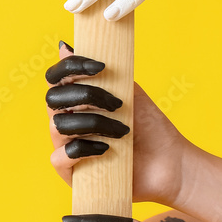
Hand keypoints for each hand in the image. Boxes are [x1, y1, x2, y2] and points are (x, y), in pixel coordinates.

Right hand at [46, 41, 189, 204]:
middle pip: (52, 100)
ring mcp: (66, 148)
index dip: (68, 68)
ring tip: (123, 131)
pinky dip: (85, 149)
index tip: (98, 67)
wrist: (169, 164)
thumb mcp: (128, 92)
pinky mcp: (71, 174)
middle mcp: (66, 123)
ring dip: (94, 123)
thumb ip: (100, 71)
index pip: (55, 80)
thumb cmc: (149, 128)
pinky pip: (61, 156)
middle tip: (117, 104)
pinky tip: (107, 149)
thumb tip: (64, 47)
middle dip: (85, 96)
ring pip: (58, 126)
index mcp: (76, 102)